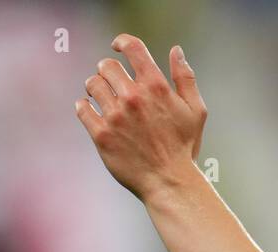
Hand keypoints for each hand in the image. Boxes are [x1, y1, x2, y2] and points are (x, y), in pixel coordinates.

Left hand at [76, 35, 206, 199]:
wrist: (169, 183)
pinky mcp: (101, 134)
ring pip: (92, 84)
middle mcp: (134, 97)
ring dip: (96, 88)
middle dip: (109, 71)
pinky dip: (84, 107)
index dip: (122, 42)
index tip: (118, 46)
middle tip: (112, 83)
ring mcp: (115, 116)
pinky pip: (81, 108)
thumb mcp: (195, 111)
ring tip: (103, 98)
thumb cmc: (184, 147)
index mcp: (156, 87)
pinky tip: (91, 111)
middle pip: (107, 65)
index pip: (132, 48)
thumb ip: (186, 78)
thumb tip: (176, 51)